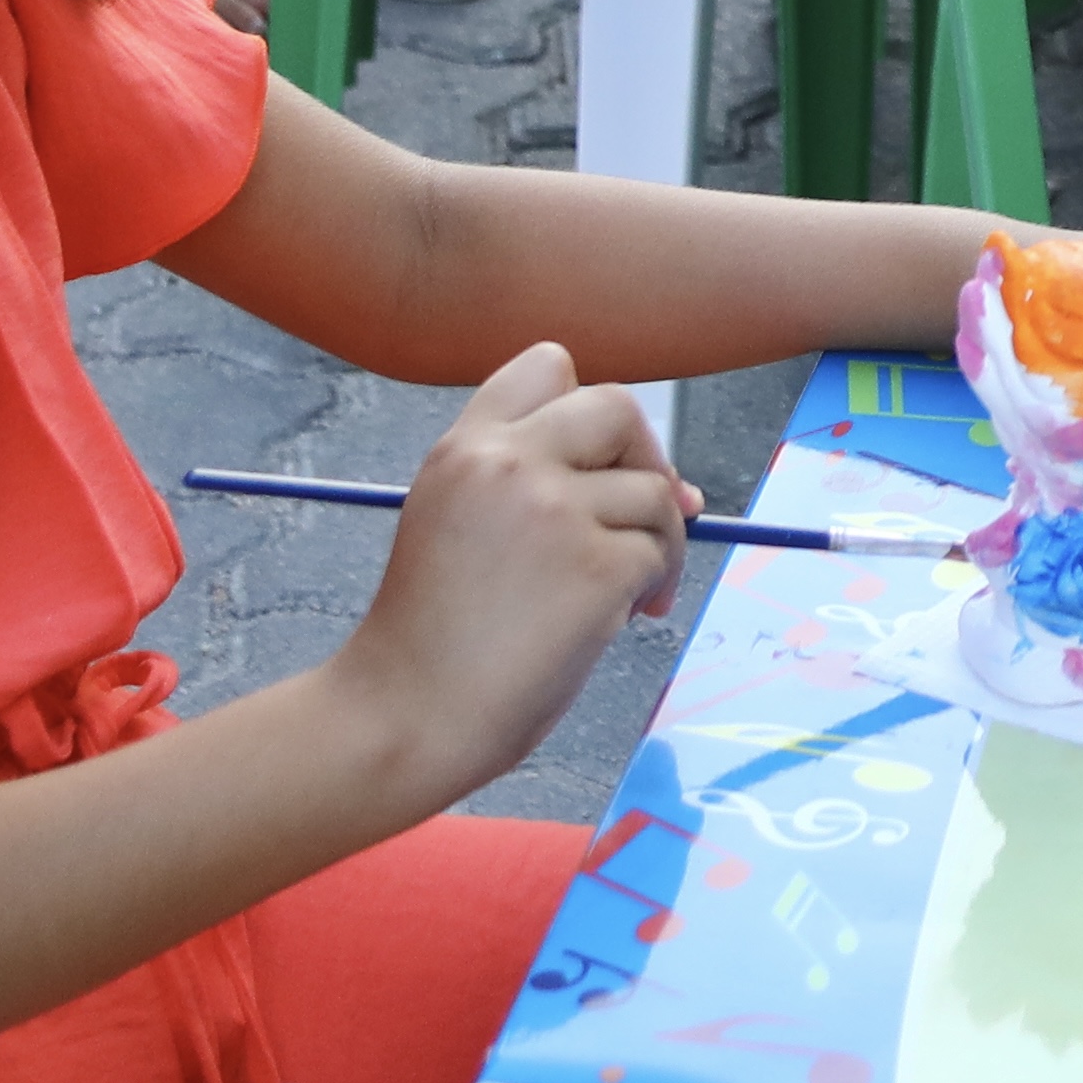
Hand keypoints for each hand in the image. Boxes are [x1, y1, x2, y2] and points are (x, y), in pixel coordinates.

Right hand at [332, 345, 694, 796]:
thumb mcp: (454, 522)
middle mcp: (508, 462)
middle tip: (640, 520)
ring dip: (658, 542)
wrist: (405, 716)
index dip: (585, 411)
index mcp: (464, 447)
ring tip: (627, 594)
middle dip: (646, 460)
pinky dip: (654, 588)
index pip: (547, 366)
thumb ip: (532, 483)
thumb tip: (677, 485)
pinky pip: (659, 554)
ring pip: (655, 492)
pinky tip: (620, 621)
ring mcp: (554, 511)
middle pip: (618, 407)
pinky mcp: (596, 567)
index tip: (592, 464)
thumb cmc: (435, 636)